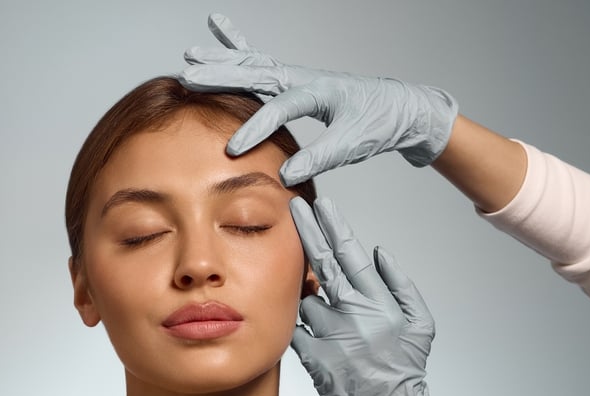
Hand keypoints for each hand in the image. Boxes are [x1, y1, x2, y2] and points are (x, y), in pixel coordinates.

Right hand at [180, 13, 459, 185]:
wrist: (400, 108)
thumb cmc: (379, 124)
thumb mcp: (353, 144)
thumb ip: (320, 157)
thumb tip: (287, 173)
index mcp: (318, 91)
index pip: (279, 107)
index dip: (256, 129)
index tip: (233, 150)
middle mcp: (303, 77)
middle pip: (256, 72)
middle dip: (221, 75)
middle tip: (189, 77)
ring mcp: (297, 75)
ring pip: (252, 63)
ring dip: (222, 60)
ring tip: (190, 56)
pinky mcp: (295, 80)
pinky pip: (261, 60)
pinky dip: (237, 45)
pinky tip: (218, 29)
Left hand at [289, 197, 481, 395]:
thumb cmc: (405, 369)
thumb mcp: (421, 323)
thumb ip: (401, 284)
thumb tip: (379, 251)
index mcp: (378, 302)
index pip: (350, 254)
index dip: (333, 226)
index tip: (321, 205)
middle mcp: (351, 315)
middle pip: (322, 263)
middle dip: (308, 230)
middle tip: (294, 207)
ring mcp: (329, 336)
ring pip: (305, 297)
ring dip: (306, 291)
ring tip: (314, 298)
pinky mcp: (311, 358)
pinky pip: (295, 328)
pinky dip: (297, 322)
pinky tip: (303, 323)